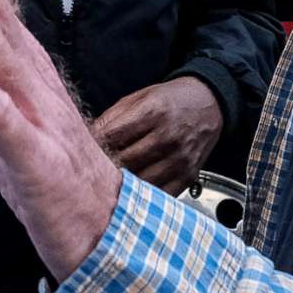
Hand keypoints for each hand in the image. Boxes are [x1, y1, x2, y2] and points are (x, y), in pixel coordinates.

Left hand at [91, 77, 222, 196]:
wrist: (209, 103)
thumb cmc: (171, 100)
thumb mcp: (140, 97)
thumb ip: (112, 118)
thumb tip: (86, 138)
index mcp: (153, 111)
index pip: (112, 135)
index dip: (93, 145)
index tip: (83, 150)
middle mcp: (169, 136)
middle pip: (125, 160)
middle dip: (104, 166)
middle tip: (91, 169)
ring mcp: (180, 158)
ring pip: (141, 181)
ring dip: (122, 184)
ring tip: (109, 181)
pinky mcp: (188, 175)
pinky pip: (161, 194)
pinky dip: (144, 195)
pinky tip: (134, 190)